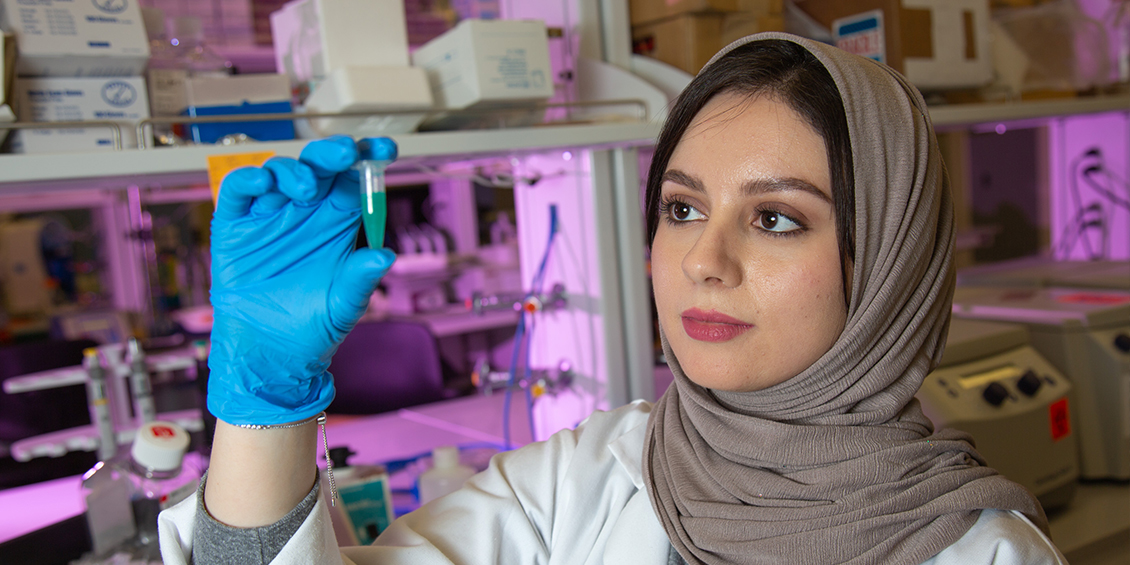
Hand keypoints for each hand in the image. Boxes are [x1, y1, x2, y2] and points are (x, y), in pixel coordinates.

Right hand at [207, 136, 394, 425]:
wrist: (271, 353)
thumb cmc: (313, 326)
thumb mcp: (344, 304)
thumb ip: (361, 278)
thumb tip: (386, 255)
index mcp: (337, 222)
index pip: (354, 180)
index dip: (368, 159)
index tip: (385, 149)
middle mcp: (304, 212)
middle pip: (319, 168)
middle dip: (332, 154)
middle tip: (345, 154)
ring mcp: (269, 215)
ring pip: (280, 172)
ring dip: (294, 170)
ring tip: (306, 189)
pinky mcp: (235, 226)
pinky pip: (238, 191)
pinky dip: (248, 180)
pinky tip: (263, 184)